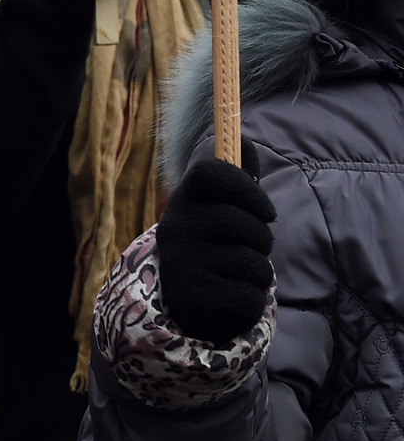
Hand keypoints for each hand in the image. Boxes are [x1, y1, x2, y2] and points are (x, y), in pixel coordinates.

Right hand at [156, 142, 276, 344]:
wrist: (188, 302)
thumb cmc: (215, 246)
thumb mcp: (221, 209)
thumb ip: (237, 176)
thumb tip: (245, 139)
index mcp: (183, 200)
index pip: (213, 172)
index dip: (247, 187)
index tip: (265, 211)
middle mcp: (176, 227)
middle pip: (247, 223)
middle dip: (262, 240)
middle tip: (248, 248)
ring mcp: (183, 263)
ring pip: (254, 263)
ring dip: (259, 272)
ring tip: (237, 274)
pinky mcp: (196, 298)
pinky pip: (251, 295)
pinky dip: (252, 300)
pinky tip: (233, 296)